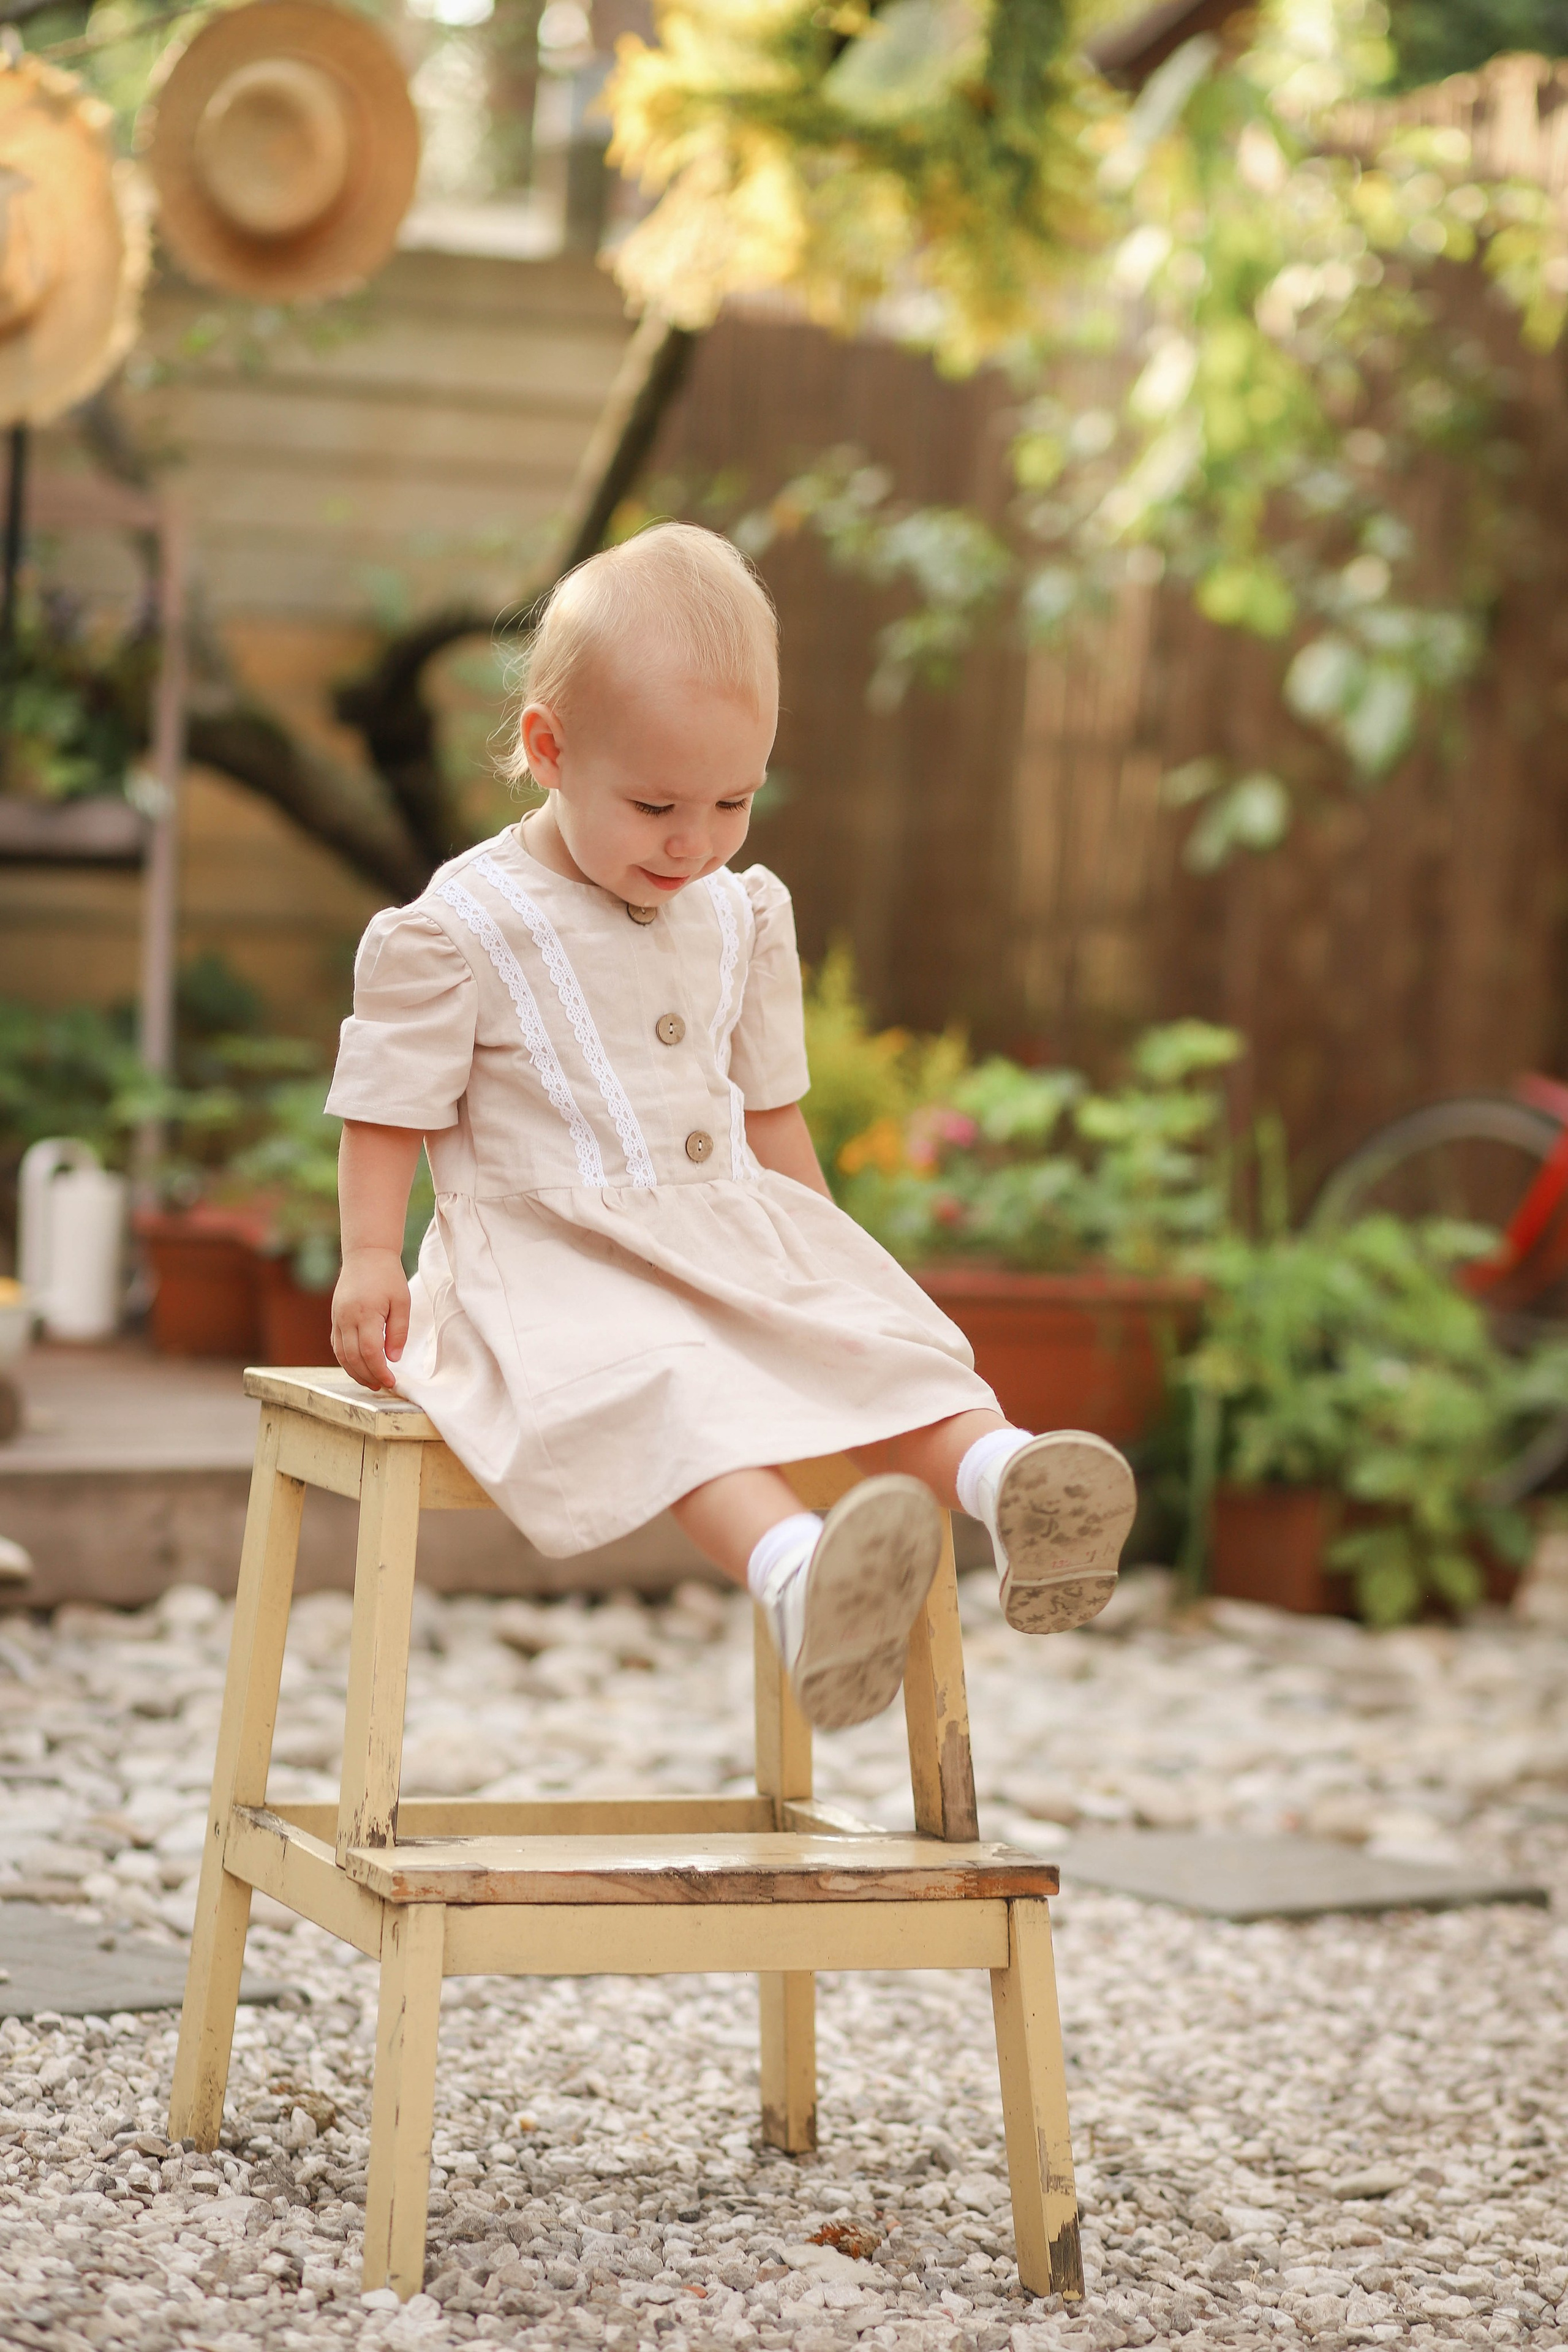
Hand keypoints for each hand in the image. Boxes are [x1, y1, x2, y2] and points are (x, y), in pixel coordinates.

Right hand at [331, 1247, 409, 1391]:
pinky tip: (358, 1367)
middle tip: (382, 1386)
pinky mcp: (335, 1318)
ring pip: (341, 1355)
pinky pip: (336, 1345)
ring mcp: (337, 1319)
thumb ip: (398, 1331)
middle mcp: (346, 1318)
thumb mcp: (402, 1302)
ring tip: (371, 1382)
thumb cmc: (387, 1276)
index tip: (391, 1382)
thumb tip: (393, 1359)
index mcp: (365, 1314)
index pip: (370, 1352)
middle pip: (353, 1357)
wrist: (365, 1255)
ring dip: (355, 1372)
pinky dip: (346, 1360)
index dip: (380, 1371)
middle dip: (368, 1376)